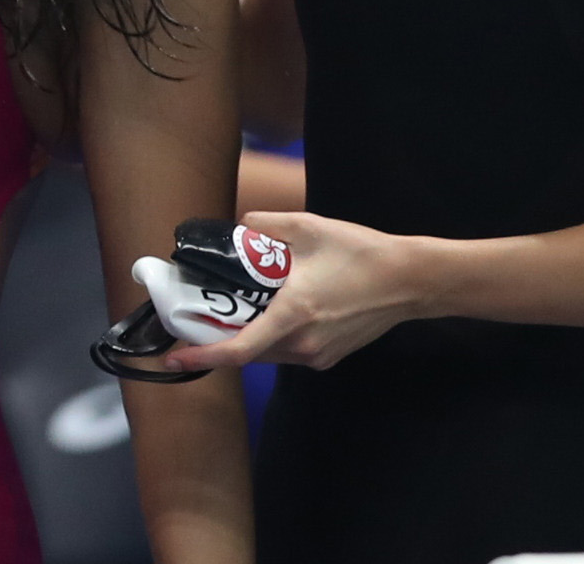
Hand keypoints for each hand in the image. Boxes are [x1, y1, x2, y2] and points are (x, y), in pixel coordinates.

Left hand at [166, 211, 432, 373]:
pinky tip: (270, 309)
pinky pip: (287, 350)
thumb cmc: (360, 253)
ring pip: (266, 352)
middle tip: (193, 318)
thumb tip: (240, 227)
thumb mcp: (307, 226)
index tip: (173, 358)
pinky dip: (270, 335)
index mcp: (293, 315)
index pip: (239, 349)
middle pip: (246, 351)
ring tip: (227, 309)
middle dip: (216, 338)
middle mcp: (303, 343)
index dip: (202, 356)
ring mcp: (318, 354)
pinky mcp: (329, 356)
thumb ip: (264, 225)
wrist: (410, 280)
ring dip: (244, 336)